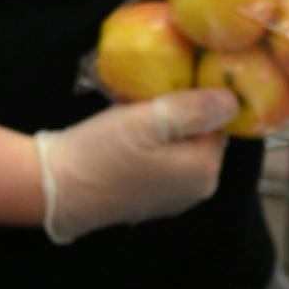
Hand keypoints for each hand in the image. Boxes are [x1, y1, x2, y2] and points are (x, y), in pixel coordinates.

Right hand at [34, 88, 237, 245]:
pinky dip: (149, 148)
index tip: (164, 87)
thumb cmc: (102, 152)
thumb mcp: (148, 120)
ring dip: (161, 129)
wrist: (56, 190)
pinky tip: (123, 139)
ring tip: (129, 115)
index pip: (217, 121)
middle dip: (177, 115)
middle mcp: (198, 190)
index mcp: (205, 169)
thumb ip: (194, 109)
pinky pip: (161, 164)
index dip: (193, 99)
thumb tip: (233, 101)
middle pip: (199, 135)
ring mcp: (175, 199)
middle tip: (143, 100)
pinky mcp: (151, 201)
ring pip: (179, 148)